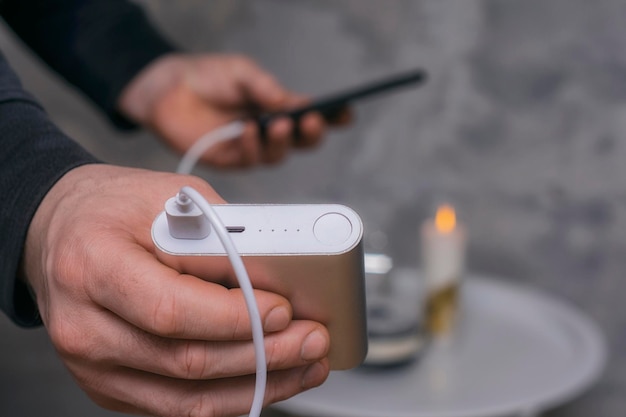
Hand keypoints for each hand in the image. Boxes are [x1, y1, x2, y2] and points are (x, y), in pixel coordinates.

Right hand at [22, 164, 329, 416]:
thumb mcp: (167, 196)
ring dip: (258, 386)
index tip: (283, 309)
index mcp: (92, 267)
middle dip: (264, 355)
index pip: (172, 310)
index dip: (236, 317)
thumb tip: (276, 275)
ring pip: (189, 399)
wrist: (61, 232)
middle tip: (312, 339)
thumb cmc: (112, 209)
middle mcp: (86, 327)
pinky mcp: (112, 386)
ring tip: (304, 366)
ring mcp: (96, 366)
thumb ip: (220, 235)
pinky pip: (179, 407)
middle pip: (187, 362)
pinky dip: (230, 397)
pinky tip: (266, 379)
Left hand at [119, 53, 347, 168]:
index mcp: (276, 106)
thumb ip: (266, 89)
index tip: (346, 114)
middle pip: (302, 141)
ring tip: (277, 123)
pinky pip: (250, 159)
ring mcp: (251, 146)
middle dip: (312, 134)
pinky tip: (246, 129)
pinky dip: (253, 145)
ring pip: (279, 154)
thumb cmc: (206, 76)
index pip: (310, 114)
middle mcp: (268, 129)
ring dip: (282, 141)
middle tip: (312, 121)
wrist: (165, 88)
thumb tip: (291, 104)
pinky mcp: (230, 158)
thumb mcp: (241, 73)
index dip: (332, 117)